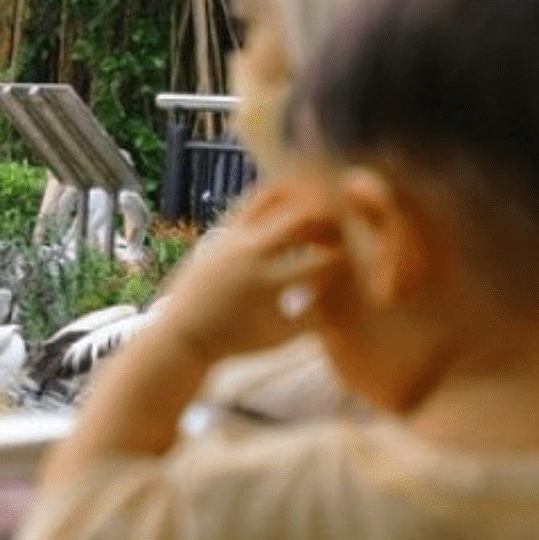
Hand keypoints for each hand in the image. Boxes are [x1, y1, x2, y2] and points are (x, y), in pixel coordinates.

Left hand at [158, 182, 342, 364]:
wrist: (183, 333)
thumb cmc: (236, 343)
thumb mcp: (280, 338)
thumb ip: (317, 318)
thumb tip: (348, 297)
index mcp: (268, 284)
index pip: (324, 260)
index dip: (347, 261)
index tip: (354, 264)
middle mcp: (251, 254)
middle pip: (306, 218)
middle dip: (331, 223)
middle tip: (343, 232)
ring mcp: (235, 237)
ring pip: (280, 198)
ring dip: (305, 203)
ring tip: (322, 214)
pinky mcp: (223, 230)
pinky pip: (256, 199)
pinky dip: (279, 197)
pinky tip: (296, 204)